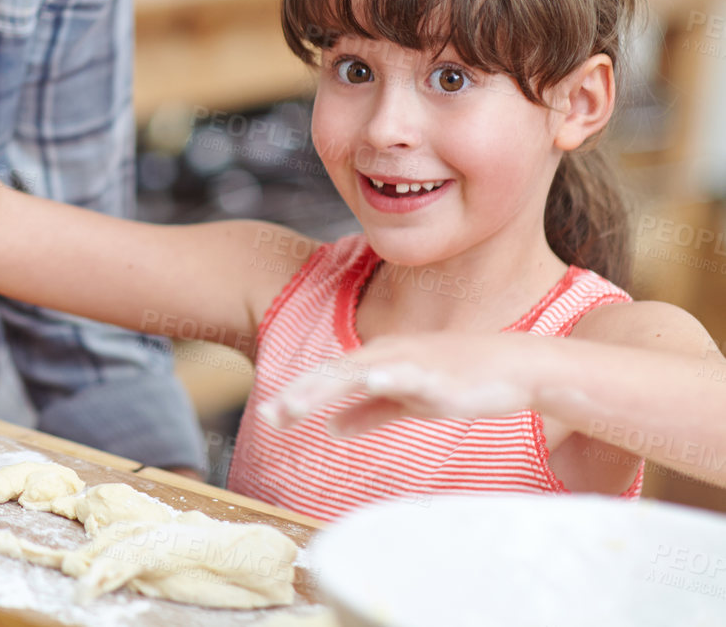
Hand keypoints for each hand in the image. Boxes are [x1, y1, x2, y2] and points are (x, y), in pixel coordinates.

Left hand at [258, 333, 545, 437]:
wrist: (515, 368)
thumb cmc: (460, 379)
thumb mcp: (406, 400)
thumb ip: (369, 411)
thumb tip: (331, 428)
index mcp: (376, 360)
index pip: (327, 378)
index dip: (297, 396)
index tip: (268, 417)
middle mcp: (386, 354)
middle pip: (332, 374)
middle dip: (299, 395)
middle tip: (268, 416)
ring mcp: (411, 360)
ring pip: (358, 372)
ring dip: (325, 387)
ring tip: (296, 404)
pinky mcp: (439, 372)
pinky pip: (407, 373)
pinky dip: (384, 375)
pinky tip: (367, 380)